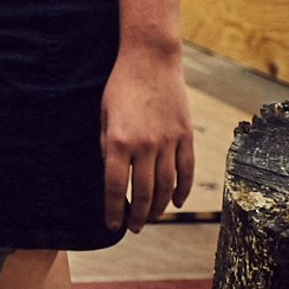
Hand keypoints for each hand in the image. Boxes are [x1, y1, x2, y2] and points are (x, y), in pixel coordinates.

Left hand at [100, 44, 194, 231]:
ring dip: (157, 208)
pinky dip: (181, 191)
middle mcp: (144, 145)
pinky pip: (186, 171)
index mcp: (118, 140)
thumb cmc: (120, 86)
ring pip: (166, 187)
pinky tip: (174, 202)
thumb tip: (111, 175)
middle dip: (137, 216)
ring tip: (150, 218)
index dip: (113, 210)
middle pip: (142, 193)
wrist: (150, 60)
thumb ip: (107, 146)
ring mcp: (168, 142)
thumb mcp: (103, 114)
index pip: (115, 187)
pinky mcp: (186, 136)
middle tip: (133, 228)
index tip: (112, 224)